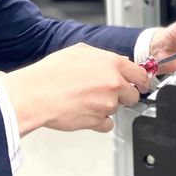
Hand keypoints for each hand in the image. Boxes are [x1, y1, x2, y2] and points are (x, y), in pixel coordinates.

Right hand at [4, 43, 150, 135]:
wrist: (35, 94)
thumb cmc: (51, 73)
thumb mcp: (79, 51)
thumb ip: (102, 56)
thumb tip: (116, 60)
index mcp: (112, 64)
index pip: (141, 74)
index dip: (141, 81)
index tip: (140, 85)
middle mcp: (113, 83)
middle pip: (133, 95)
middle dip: (123, 95)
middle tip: (107, 93)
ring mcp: (107, 104)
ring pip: (117, 108)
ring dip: (106, 106)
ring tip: (85, 99)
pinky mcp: (97, 121)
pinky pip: (106, 124)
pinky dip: (98, 121)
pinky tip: (84, 112)